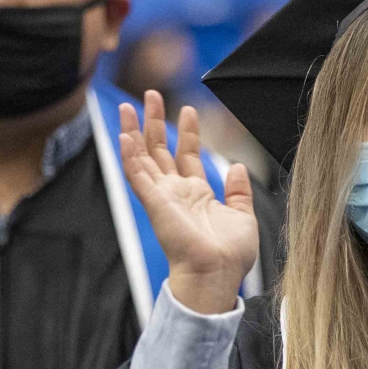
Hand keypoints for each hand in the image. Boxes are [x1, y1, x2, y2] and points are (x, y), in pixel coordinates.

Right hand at [118, 90, 256, 315]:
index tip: (188, 110)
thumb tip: (237, 167)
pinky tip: (124, 134)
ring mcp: (162, 197)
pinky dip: (129, 155)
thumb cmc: (230, 255)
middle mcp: (176, 193)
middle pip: (159, 150)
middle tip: (150, 95)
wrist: (217, 273)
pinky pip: (136, 174)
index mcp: (196, 195)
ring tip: (127, 106)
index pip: (187, 155)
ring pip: (142, 157)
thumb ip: (239, 191)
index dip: (187, 132)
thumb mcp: (243, 216)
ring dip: (134, 131)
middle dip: (154, 121)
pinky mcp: (154, 202)